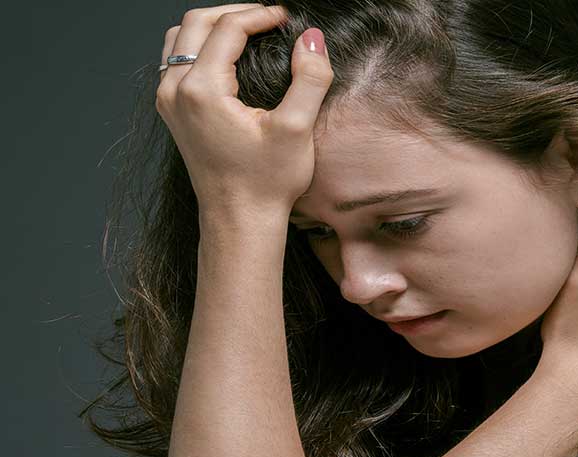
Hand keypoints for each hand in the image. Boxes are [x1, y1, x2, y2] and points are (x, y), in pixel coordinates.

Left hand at [155, 4, 331, 236]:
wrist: (239, 219)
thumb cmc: (266, 182)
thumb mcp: (296, 129)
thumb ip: (309, 78)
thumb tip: (312, 38)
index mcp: (202, 90)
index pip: (228, 28)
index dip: (260, 15)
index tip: (286, 17)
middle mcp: (175, 90)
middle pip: (196, 23)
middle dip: (235, 13)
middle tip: (268, 18)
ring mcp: (168, 100)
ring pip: (182, 39)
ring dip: (214, 26)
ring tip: (250, 30)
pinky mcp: (172, 111)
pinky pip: (177, 60)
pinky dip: (202, 46)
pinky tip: (230, 56)